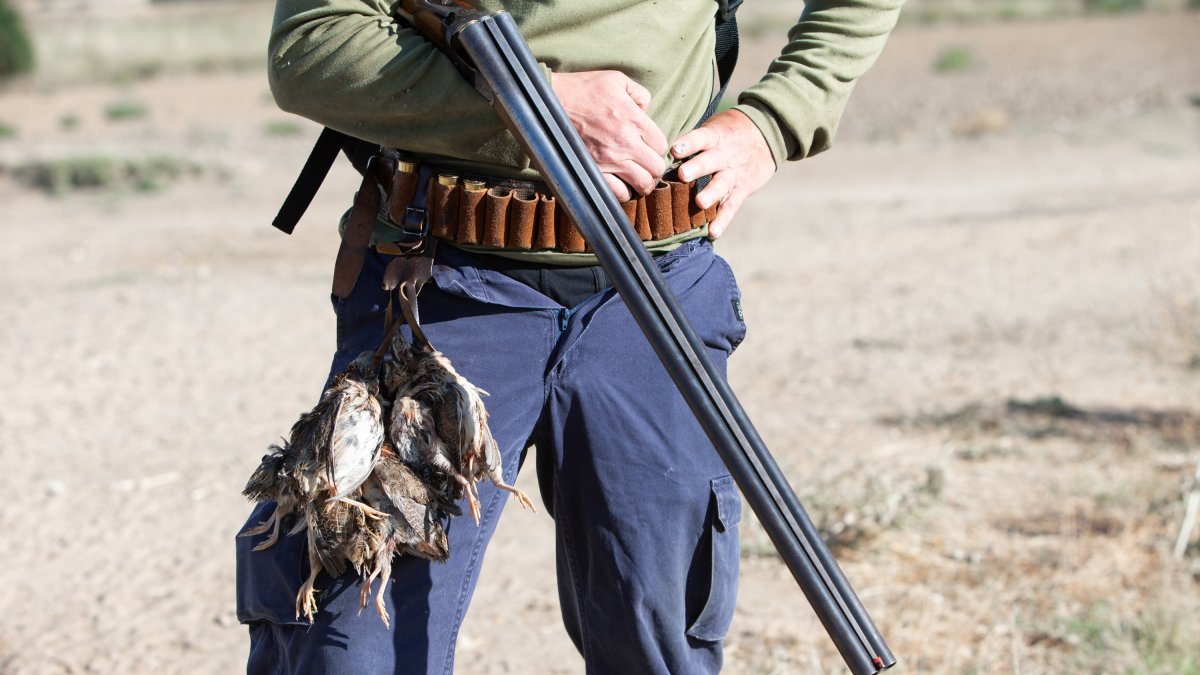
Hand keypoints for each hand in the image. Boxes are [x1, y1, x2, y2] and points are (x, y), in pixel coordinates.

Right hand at [551, 70, 667, 200]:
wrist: (549, 104)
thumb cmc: (582, 89)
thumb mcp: (616, 80)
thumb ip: (640, 93)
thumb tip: (647, 110)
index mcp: (634, 120)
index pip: (661, 145)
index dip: (657, 147)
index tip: (649, 147)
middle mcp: (625, 143)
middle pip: (656, 168)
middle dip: (654, 167)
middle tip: (646, 165)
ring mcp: (610, 160)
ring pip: (642, 184)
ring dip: (642, 183)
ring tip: (636, 177)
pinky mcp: (594, 171)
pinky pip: (618, 193)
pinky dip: (623, 192)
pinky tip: (620, 184)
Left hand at [672, 109, 775, 238]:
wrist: (768, 133)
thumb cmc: (729, 132)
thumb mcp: (714, 127)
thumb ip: (692, 140)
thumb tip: (657, 150)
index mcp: (715, 137)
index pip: (701, 138)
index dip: (689, 143)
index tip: (675, 149)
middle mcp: (724, 155)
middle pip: (710, 161)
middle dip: (697, 168)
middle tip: (683, 174)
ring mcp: (734, 174)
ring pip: (722, 184)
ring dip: (711, 194)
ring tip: (700, 203)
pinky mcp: (742, 189)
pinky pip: (732, 205)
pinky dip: (723, 220)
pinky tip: (713, 232)